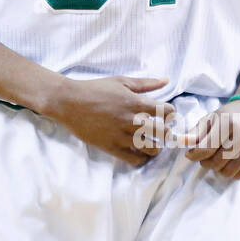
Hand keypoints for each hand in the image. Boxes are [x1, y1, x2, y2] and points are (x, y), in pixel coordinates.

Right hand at [43, 76, 174, 166]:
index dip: (170, 113)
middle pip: (162, 132)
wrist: (68, 102)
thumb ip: (145, 83)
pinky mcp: (111, 147)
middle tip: (162, 131)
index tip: (165, 114)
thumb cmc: (94, 89)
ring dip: (156, 147)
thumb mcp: (120, 81)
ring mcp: (121, 135)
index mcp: (134, 102)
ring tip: (152, 142)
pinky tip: (140, 152)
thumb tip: (167, 80)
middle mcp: (130, 120)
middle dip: (166, 132)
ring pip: (151, 148)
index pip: (166, 111)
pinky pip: (135, 160)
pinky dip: (142, 158)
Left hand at [179, 99, 239, 177]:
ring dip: (217, 168)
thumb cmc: (229, 115)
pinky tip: (229, 160)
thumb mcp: (210, 118)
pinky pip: (239, 174)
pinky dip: (230, 171)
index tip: (190, 155)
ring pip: (227, 171)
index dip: (194, 155)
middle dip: (205, 162)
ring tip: (216, 158)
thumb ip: (195, 133)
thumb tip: (180, 143)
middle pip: (216, 162)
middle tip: (204, 156)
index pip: (207, 148)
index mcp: (228, 123)